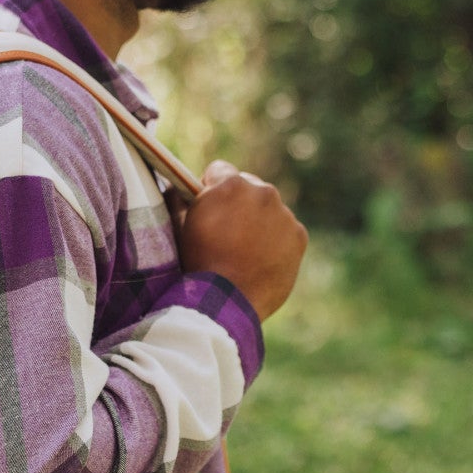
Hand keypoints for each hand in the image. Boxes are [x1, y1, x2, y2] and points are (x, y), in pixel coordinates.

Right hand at [176, 159, 307, 319]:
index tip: (208, 205)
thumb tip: (173, 187)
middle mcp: (263, 192)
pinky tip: (261, 260)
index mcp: (230, 185)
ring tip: (244, 252)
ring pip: (269, 210)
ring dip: (259, 222)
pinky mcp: (299, 236)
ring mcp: (284, 214)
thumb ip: (178, 200)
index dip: (210, 187)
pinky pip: (286, 231)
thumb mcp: (179, 228)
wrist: (224, 302)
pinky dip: (277, 241)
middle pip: (249, 187)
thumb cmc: (196, 264)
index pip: (220, 170)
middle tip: (227, 233)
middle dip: (238, 203)